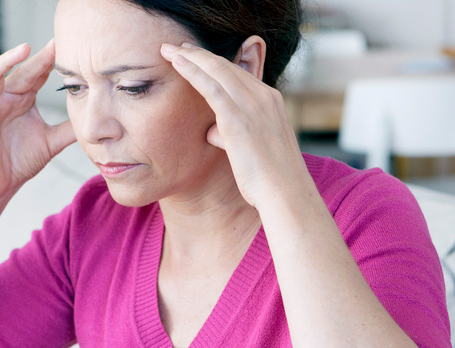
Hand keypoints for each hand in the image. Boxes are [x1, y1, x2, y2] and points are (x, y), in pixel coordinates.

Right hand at [0, 39, 76, 202]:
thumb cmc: (20, 162)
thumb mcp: (51, 142)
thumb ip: (69, 129)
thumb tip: (95, 119)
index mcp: (23, 100)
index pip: (38, 75)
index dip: (51, 63)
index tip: (68, 49)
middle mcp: (6, 98)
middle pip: (21, 72)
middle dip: (38, 58)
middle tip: (55, 45)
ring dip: (8, 61)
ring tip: (24, 49)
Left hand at [160, 40, 307, 207]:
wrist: (285, 193)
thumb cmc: (269, 180)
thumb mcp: (253, 149)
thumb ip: (232, 135)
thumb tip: (213, 131)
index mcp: (271, 102)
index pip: (239, 74)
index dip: (214, 63)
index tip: (196, 57)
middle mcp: (264, 97)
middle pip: (227, 66)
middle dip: (200, 54)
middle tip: (177, 46)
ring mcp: (253, 105)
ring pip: (217, 70)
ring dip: (191, 56)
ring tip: (169, 49)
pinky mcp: (238, 118)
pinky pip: (210, 86)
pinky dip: (192, 70)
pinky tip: (176, 62)